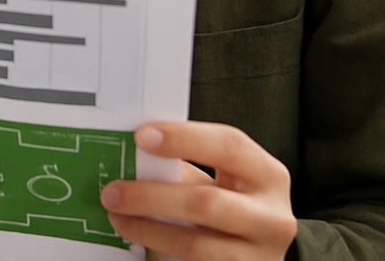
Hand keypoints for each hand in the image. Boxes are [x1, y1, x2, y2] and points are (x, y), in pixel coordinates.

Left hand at [102, 122, 296, 259]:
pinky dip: (158, 250)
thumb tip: (131, 157)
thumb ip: (183, 168)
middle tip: (112, 191)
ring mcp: (259, 256)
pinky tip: (137, 239)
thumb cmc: (234, 206)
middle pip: (206, 202)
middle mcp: (272, 217)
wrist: (260, 253)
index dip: (184, 138)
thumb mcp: (221, 182)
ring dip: (147, 230)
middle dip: (151, 196)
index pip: (229, 146)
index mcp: (267, 175)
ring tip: (117, 218)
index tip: (142, 135)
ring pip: (195, 244)